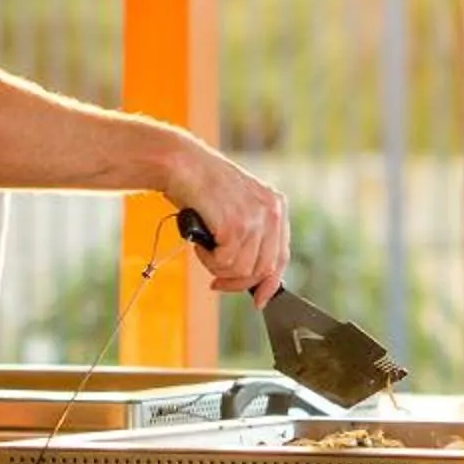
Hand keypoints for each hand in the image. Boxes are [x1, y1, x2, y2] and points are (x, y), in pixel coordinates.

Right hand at [162, 133, 288, 305]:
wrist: (182, 164)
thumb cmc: (202, 187)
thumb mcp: (237, 207)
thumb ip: (251, 235)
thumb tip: (251, 275)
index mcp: (276, 205)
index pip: (281, 257)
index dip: (269, 283)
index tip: (258, 300)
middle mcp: (272, 211)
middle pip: (263, 269)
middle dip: (237, 282)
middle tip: (216, 282)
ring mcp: (256, 218)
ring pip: (242, 270)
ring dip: (218, 268)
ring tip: (205, 249)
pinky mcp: (236, 225)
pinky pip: (224, 263)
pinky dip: (208, 260)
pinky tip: (200, 242)